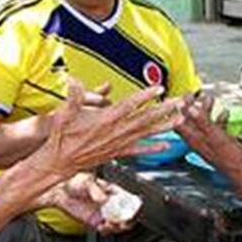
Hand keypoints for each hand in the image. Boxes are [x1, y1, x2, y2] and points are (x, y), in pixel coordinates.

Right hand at [36, 78, 182, 178]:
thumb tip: (73, 80)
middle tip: (181, 102)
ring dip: (165, 126)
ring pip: (146, 133)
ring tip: (181, 119)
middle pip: (145, 118)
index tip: (159, 89)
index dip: (146, 96)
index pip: (130, 105)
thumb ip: (73, 96)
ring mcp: (119, 143)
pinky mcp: (117, 153)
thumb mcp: (64, 113)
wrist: (60, 161)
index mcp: (106, 119)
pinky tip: (166, 145)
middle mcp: (116, 132)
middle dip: (164, 109)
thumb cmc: (62, 136)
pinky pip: (139, 150)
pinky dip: (153, 147)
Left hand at [46, 173, 134, 233]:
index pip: (129, 200)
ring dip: (117, 227)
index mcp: (113, 191)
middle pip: (126, 215)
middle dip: (127, 221)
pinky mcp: (95, 222)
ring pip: (117, 225)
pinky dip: (106, 231)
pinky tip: (103, 227)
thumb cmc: (75, 181)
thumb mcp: (87, 181)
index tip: (132, 211)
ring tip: (111, 224)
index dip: (133, 207)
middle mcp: (111, 203)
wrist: (61, 191)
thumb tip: (103, 198)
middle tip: (123, 221)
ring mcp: (104, 213)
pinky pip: (105, 230)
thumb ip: (95, 190)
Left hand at [175, 94, 241, 184]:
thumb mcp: (217, 137)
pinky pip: (216, 129)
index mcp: (195, 140)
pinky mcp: (219, 145)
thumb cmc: (232, 160)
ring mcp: (209, 144)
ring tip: (210, 98)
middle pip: (189, 122)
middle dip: (191, 106)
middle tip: (192, 94)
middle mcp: (199, 142)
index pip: (178, 122)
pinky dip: (218, 119)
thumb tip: (189, 109)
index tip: (180, 96)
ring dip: (205, 110)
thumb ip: (203, 122)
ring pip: (203, 124)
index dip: (177, 109)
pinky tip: (225, 113)